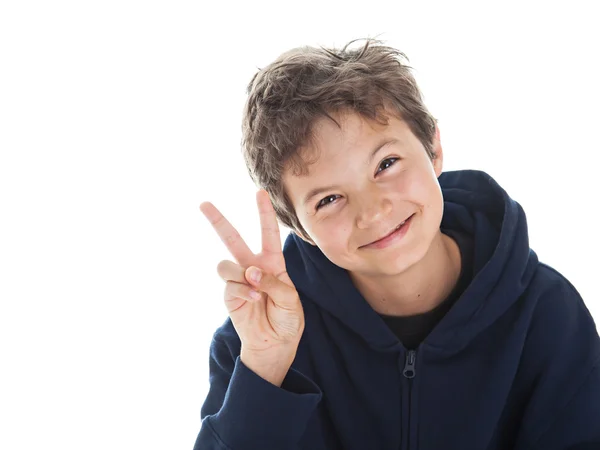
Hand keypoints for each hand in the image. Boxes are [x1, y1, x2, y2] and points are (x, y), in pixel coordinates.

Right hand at [199, 190, 304, 384]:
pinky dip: (243, 292)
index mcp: (272, 262)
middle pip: (232, 238)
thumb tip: (249, 271)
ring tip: (257, 291)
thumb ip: (273, 282)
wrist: (276, 344)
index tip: (260, 192)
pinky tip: (254, 301)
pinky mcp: (229, 295)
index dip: (264, 212)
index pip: (267, 232)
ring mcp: (239, 280)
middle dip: (218, 221)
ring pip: (226, 264)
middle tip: (203, 204)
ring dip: (242, 275)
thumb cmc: (287, 319)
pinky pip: (230, 285)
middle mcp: (252, 266)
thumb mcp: (291, 299)